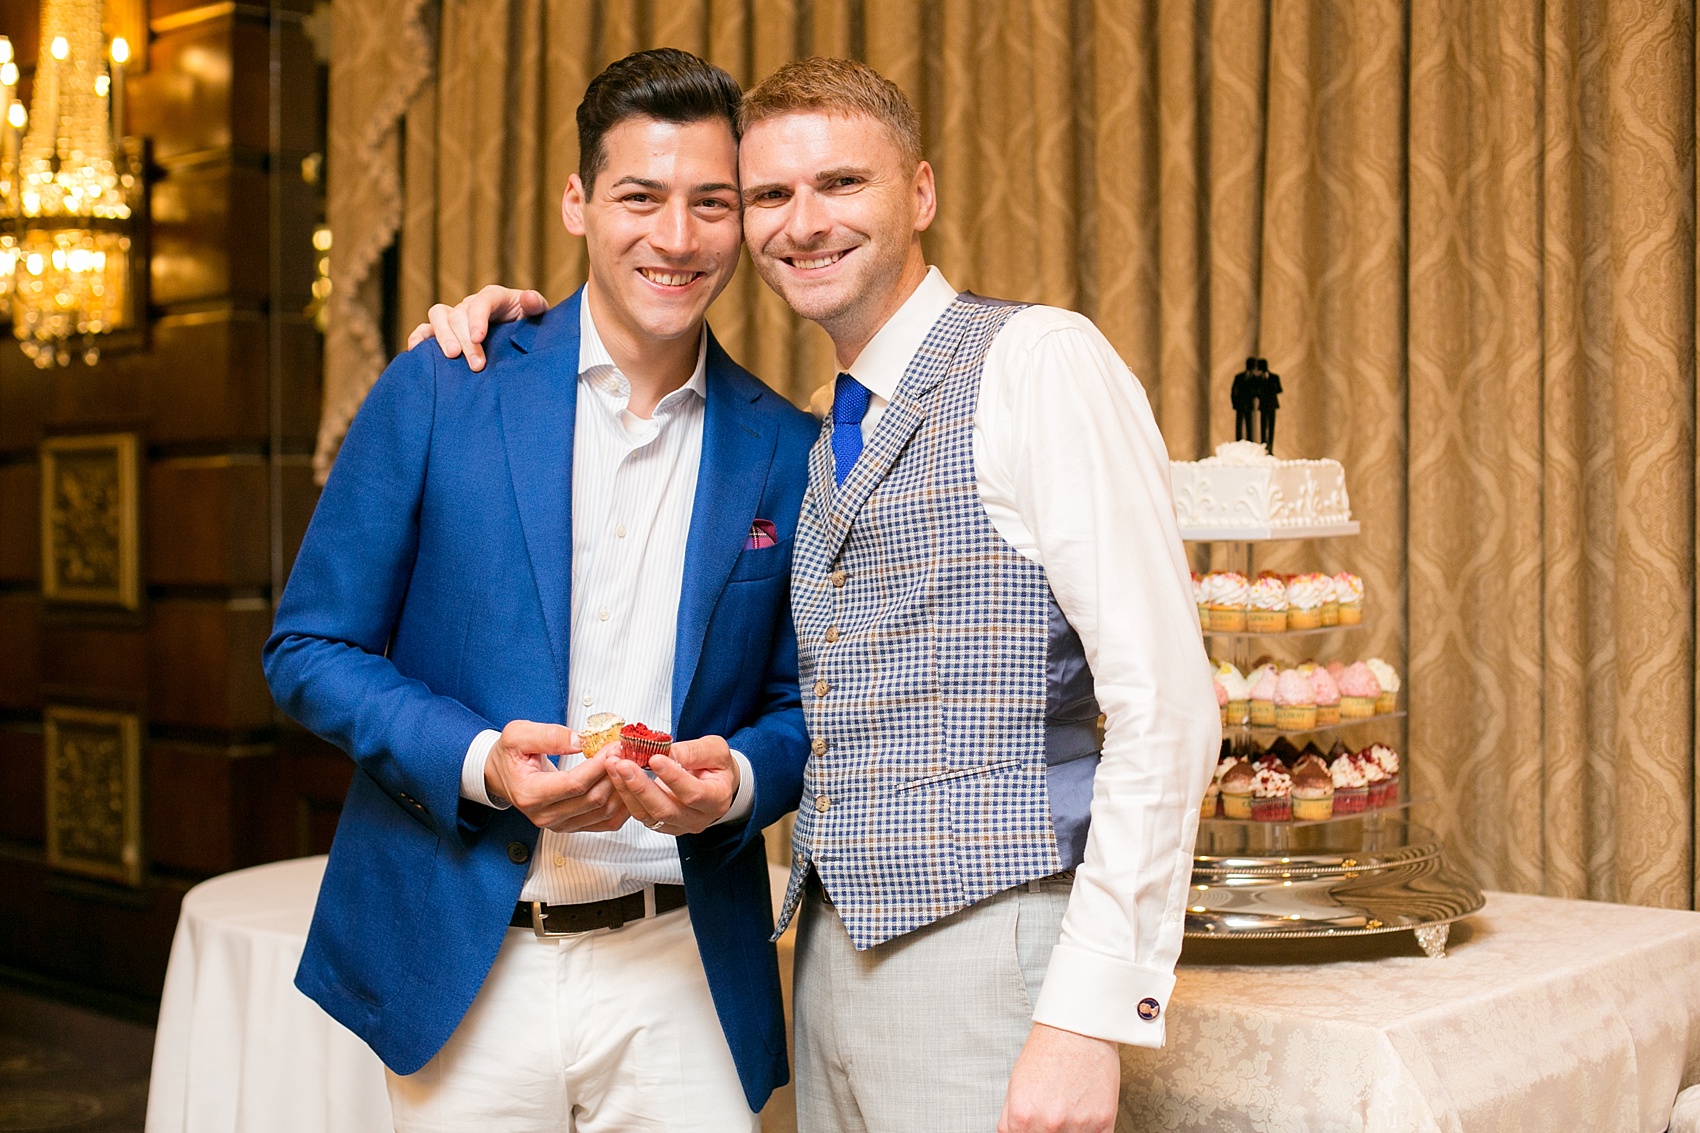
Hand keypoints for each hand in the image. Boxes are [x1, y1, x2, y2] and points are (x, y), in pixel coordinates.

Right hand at [405, 284, 548, 371]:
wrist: (522, 338)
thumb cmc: (531, 326)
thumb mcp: (538, 315)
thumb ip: (535, 305)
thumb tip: (528, 297)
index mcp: (494, 297)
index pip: (482, 302)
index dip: (478, 318)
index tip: (479, 338)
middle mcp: (471, 304)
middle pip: (460, 314)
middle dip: (466, 340)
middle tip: (476, 365)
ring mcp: (456, 316)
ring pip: (439, 316)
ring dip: (442, 336)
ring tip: (451, 356)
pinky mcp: (445, 331)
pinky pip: (426, 329)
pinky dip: (418, 337)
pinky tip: (416, 351)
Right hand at [483, 720, 629, 832]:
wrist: (501, 774)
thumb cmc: (508, 755)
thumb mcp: (517, 735)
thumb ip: (548, 736)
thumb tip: (579, 741)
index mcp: (530, 794)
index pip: (574, 784)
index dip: (599, 765)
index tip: (614, 747)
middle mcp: (545, 815)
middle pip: (593, 799)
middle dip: (615, 774)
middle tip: (627, 753)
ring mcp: (559, 824)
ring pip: (603, 812)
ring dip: (622, 789)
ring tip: (630, 765)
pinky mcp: (571, 826)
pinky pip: (605, 822)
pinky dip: (621, 806)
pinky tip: (627, 786)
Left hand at [605, 735, 739, 835]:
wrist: (715, 783)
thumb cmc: (716, 766)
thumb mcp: (714, 750)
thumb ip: (692, 751)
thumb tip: (665, 752)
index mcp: (716, 799)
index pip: (693, 794)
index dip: (673, 778)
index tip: (654, 759)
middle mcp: (697, 818)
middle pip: (665, 810)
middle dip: (641, 787)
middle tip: (623, 764)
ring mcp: (677, 825)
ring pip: (647, 814)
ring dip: (627, 790)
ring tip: (613, 765)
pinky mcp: (660, 824)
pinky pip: (639, 814)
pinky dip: (625, 794)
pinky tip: (616, 775)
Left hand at [998, 1023, 1119, 1132]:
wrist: (1077, 1027)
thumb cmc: (1047, 1050)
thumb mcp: (1015, 1085)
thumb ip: (1011, 1120)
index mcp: (1022, 1118)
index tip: (1036, 1128)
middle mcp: (1048, 1125)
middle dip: (1049, 1132)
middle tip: (1055, 1113)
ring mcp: (1077, 1125)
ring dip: (1071, 1131)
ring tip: (1071, 1109)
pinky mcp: (1103, 1121)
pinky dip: (1091, 1130)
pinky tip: (1086, 1114)